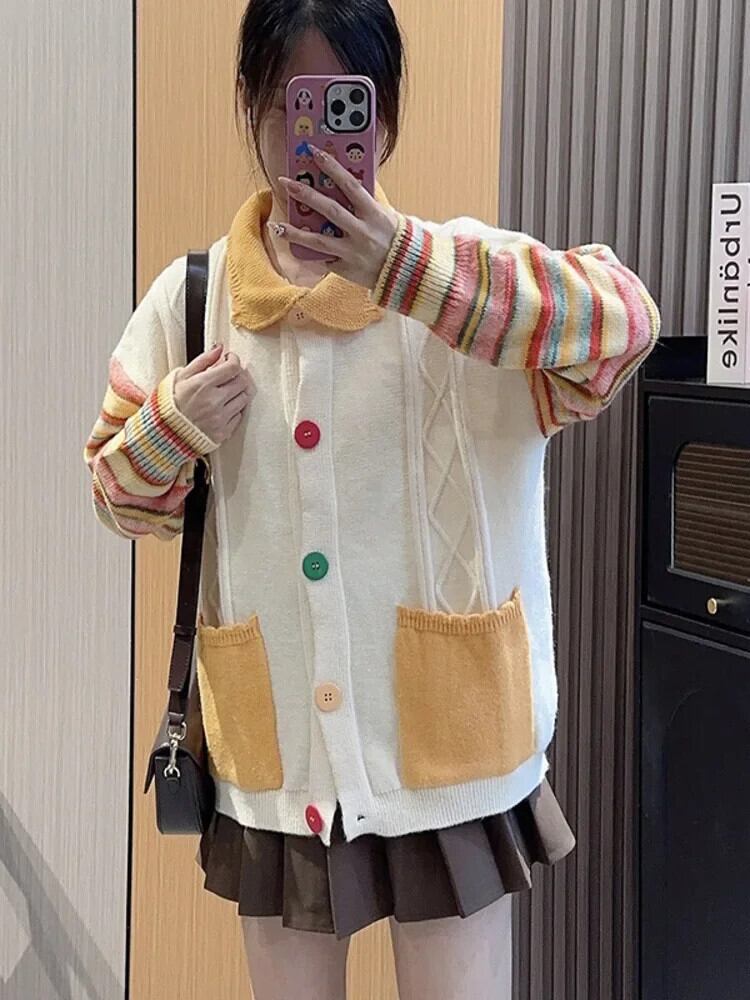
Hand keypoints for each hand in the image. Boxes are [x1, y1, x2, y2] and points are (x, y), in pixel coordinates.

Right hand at [173, 344, 253, 445]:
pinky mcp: (223, 432)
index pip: (232, 367)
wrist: (162, 433)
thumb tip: (219, 349)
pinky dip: (235, 408)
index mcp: (202, 385)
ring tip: (227, 390)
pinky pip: (239, 416)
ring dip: (238, 391)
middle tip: (231, 374)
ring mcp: (220, 418)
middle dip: (238, 374)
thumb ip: (203, 361)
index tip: (230, 359)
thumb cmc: (169, 404)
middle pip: (242, 382)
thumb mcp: (180, 377)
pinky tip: (223, 406)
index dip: (234, 360)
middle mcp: (214, 401)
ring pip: (244, 399)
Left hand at [271, 143, 399, 289]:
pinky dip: (309, 253)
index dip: (331, 167)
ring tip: (276, 226)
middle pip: (329, 209)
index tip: (314, 152)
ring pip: (318, 241)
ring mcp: (352, 252)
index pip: (349, 185)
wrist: (407, 273)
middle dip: (305, 194)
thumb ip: (366, 203)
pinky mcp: (345, 268)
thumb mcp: (386, 216)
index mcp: (373, 213)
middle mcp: (362, 232)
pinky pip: (323, 259)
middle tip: (285, 182)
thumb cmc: (396, 240)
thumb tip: (345, 182)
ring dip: (295, 233)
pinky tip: (293, 247)